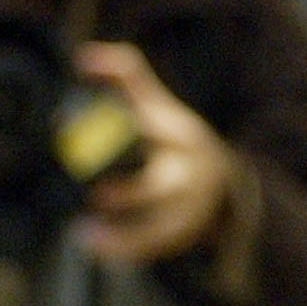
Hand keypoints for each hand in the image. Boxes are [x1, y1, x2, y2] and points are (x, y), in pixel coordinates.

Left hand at [73, 42, 232, 266]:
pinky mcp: (184, 234)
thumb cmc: (176, 139)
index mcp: (180, 134)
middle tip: (96, 194)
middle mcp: (189, 173)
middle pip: (162, 186)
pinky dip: (123, 249)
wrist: (227, 183)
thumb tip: (85, 56)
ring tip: (83, 233)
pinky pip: (155, 246)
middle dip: (129, 192)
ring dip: (123, 234)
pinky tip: (92, 245)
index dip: (120, 128)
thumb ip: (127, 75)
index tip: (79, 132)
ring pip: (161, 226)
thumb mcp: (160, 105)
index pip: (152, 128)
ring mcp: (190, 208)